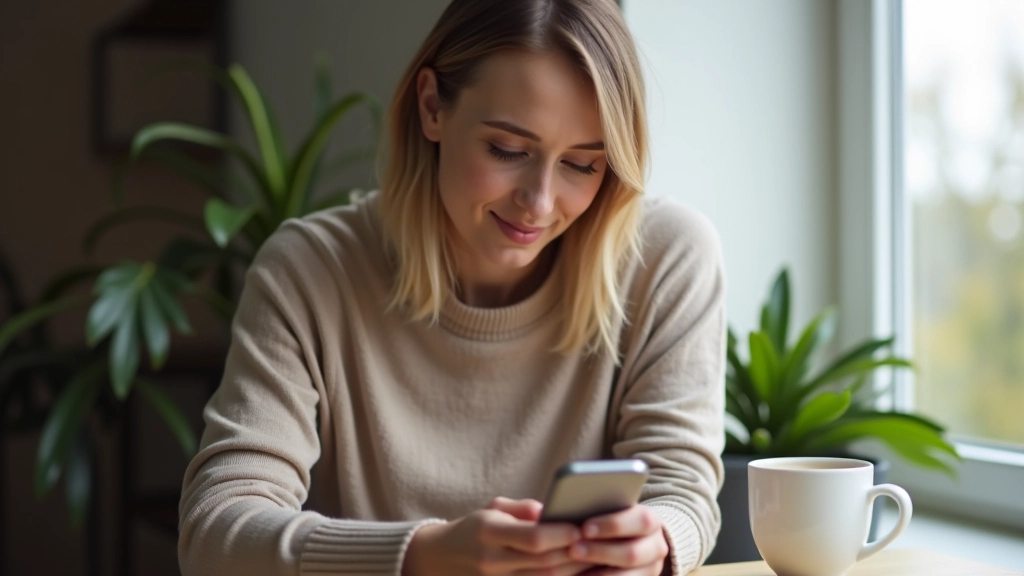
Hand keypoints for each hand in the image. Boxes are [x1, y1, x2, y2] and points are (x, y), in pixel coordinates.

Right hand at [402, 497, 593, 575]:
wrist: (439, 559)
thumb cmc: (473, 527)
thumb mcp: (492, 507)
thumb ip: (523, 509)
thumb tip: (554, 512)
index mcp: (489, 532)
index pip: (532, 537)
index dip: (561, 533)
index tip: (583, 525)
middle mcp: (492, 561)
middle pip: (544, 563)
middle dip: (575, 554)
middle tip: (601, 543)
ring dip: (573, 572)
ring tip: (597, 559)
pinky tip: (577, 574)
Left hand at [567, 505, 668, 575]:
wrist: (630, 541)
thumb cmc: (612, 520)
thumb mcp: (612, 512)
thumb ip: (600, 510)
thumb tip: (576, 510)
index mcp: (651, 522)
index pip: (640, 521)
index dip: (613, 525)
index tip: (585, 528)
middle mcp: (656, 547)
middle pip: (632, 553)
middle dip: (600, 552)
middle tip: (573, 549)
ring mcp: (651, 569)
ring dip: (598, 574)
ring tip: (573, 570)